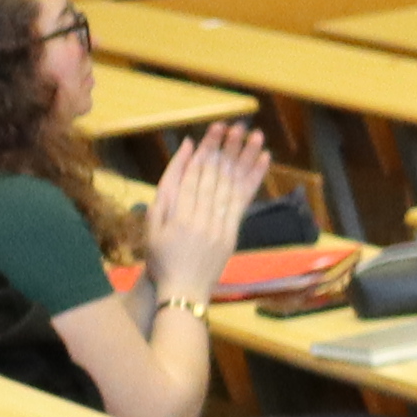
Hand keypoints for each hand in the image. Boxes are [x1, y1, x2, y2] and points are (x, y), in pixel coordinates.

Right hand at [136, 125, 258, 303]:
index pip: (195, 175)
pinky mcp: (233, 232)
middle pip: (216, 176)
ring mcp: (221, 226)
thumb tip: (180, 160)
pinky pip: (245, 201)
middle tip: (235, 125)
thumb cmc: (161, 258)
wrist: (182, 291)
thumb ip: (166, 191)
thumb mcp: (153, 225)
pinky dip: (255, 178)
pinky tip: (263, 159)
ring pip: (233, 184)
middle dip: (226, 148)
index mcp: (179, 215)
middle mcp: (203, 218)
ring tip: (253, 134)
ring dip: (244, 158)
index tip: (214, 130)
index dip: (206, 150)